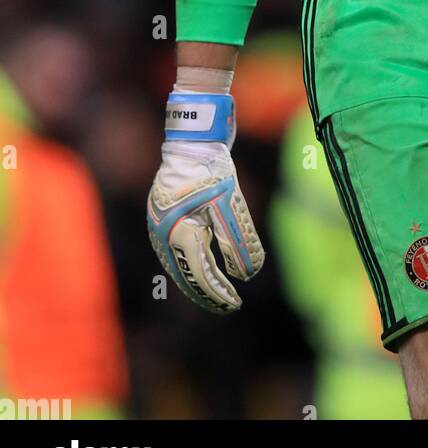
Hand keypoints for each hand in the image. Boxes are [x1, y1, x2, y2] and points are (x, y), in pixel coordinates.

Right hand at [147, 134, 264, 313]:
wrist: (191, 141)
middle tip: (229, 306)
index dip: (218, 293)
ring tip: (217, 294)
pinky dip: (189, 266)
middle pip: (185, 276)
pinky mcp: (162, 220)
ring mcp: (159, 228)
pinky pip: (174, 253)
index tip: (236, 303)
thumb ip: (238, 240)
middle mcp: (163, 236)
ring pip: (178, 267)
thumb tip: (247, 274)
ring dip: (197, 283)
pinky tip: (202, 271)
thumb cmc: (212, 170)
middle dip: (208, 294)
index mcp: (179, 233)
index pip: (200, 275)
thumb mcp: (230, 204)